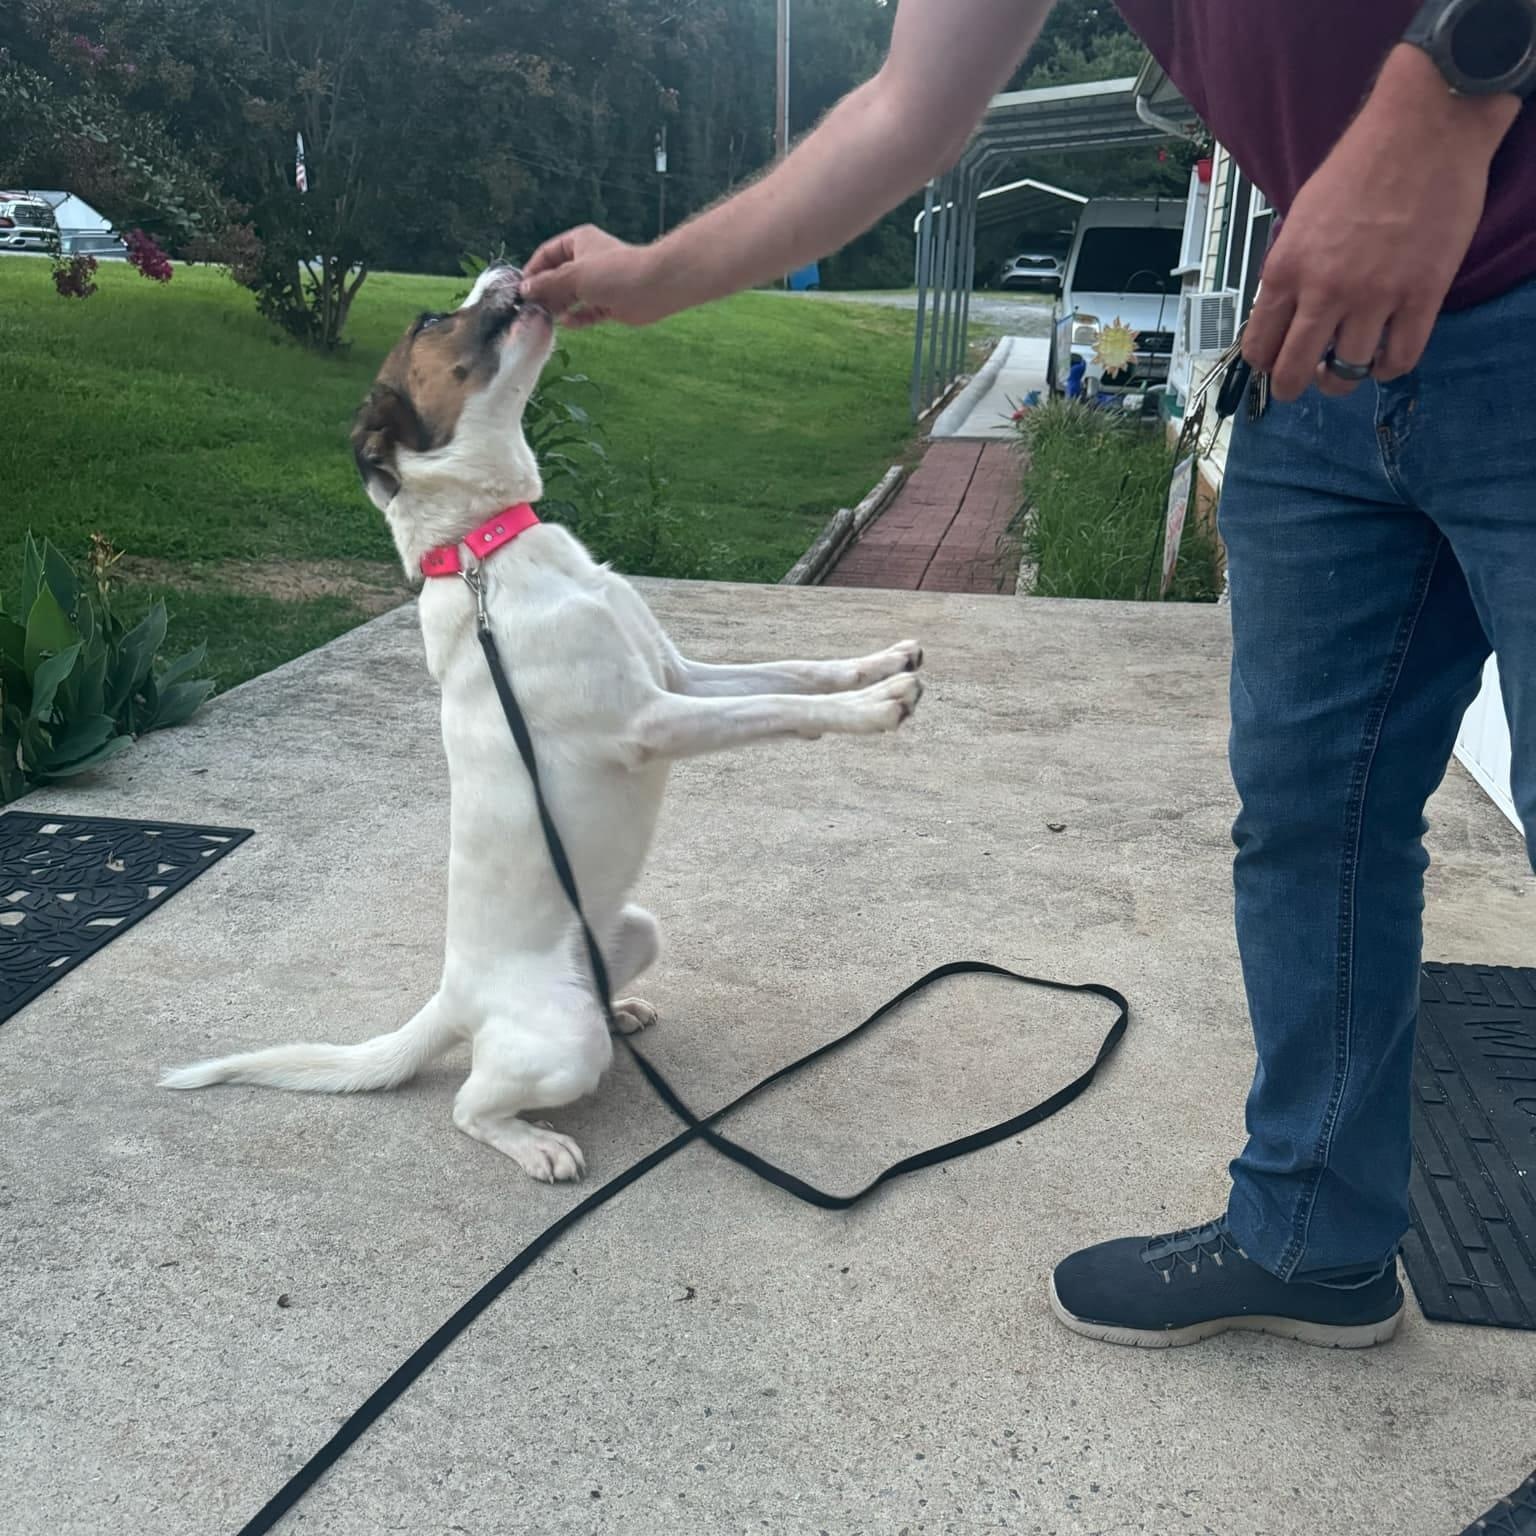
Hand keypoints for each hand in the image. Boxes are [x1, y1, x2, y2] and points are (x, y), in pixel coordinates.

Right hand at [521, 225, 667, 328]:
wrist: (653, 287)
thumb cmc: (612, 272)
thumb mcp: (573, 274)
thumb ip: (548, 284)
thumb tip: (525, 290)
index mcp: (578, 242)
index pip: (547, 254)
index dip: (533, 270)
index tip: (521, 289)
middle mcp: (587, 260)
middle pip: (558, 276)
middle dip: (545, 292)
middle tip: (530, 309)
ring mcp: (598, 283)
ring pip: (571, 295)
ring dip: (559, 306)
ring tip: (544, 319)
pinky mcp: (608, 304)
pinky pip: (586, 311)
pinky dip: (577, 317)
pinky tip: (567, 324)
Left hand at [1242, 46, 1514, 402]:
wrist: (1425, 127)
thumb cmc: (1361, 162)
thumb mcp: (1301, 216)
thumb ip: (1291, 267)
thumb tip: (1284, 308)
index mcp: (1286, 269)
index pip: (1259, 346)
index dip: (1264, 362)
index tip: (1272, 362)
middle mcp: (1324, 291)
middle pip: (1294, 372)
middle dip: (1291, 386)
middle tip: (1301, 382)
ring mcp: (1375, 296)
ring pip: (1346, 374)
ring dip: (1342, 380)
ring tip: (1346, 367)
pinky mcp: (1422, 294)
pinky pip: (1399, 358)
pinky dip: (1387, 369)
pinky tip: (1382, 358)